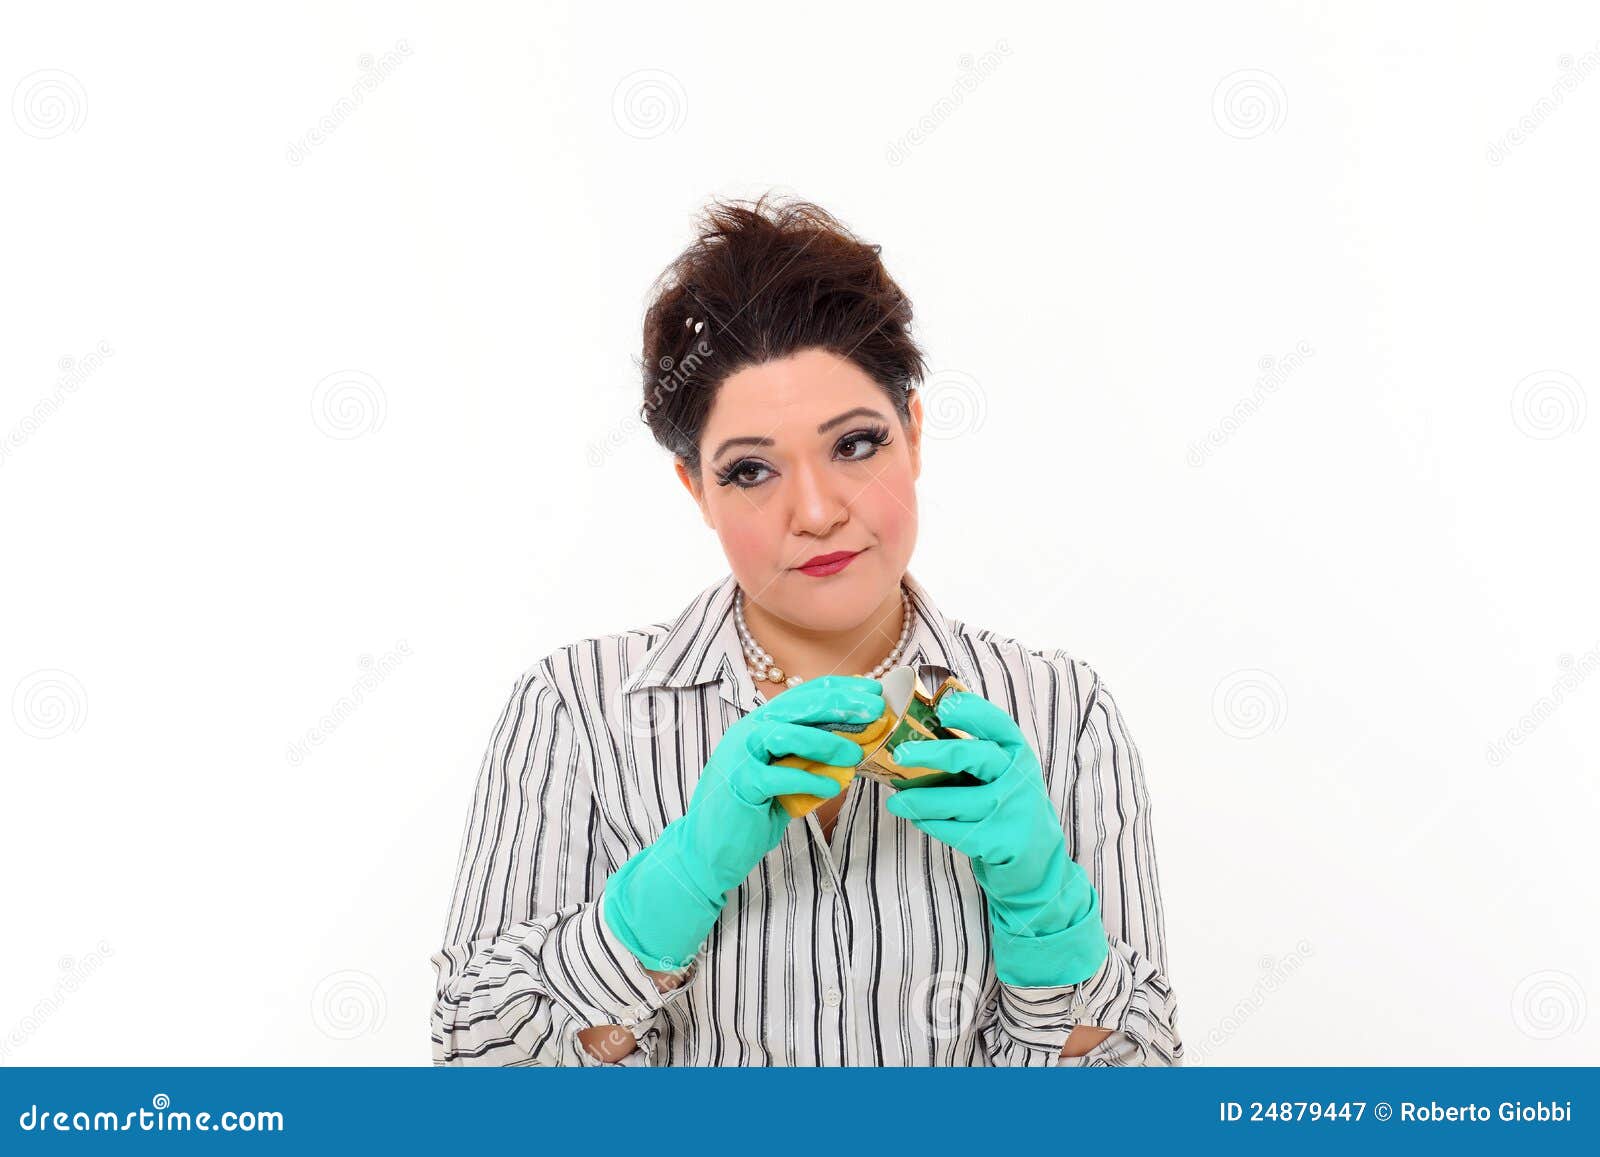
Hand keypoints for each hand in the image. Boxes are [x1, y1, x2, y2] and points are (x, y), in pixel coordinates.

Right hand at [603, 675, 883, 970]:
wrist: (710, 847)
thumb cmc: (753, 810)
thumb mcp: (787, 776)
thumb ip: (811, 758)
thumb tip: (856, 746)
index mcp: (762, 724)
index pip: (804, 695)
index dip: (840, 690)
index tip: (873, 692)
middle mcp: (749, 732)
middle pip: (797, 706)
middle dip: (839, 704)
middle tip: (874, 709)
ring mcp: (741, 757)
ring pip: (786, 734)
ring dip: (825, 741)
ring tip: (855, 753)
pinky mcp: (740, 785)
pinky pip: (778, 776)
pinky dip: (808, 779)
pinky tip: (833, 786)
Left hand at [885, 689, 1108, 985]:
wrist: (1037, 860)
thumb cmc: (1005, 807)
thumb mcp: (1001, 774)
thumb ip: (972, 754)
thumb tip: (914, 733)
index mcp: (1017, 753)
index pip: (997, 724)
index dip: (971, 711)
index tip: (942, 706)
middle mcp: (1020, 778)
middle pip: (976, 757)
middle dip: (935, 753)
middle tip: (900, 754)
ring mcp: (1014, 811)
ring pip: (959, 801)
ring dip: (922, 800)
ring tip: (895, 801)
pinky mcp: (1004, 842)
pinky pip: (958, 831)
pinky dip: (932, 825)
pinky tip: (917, 819)